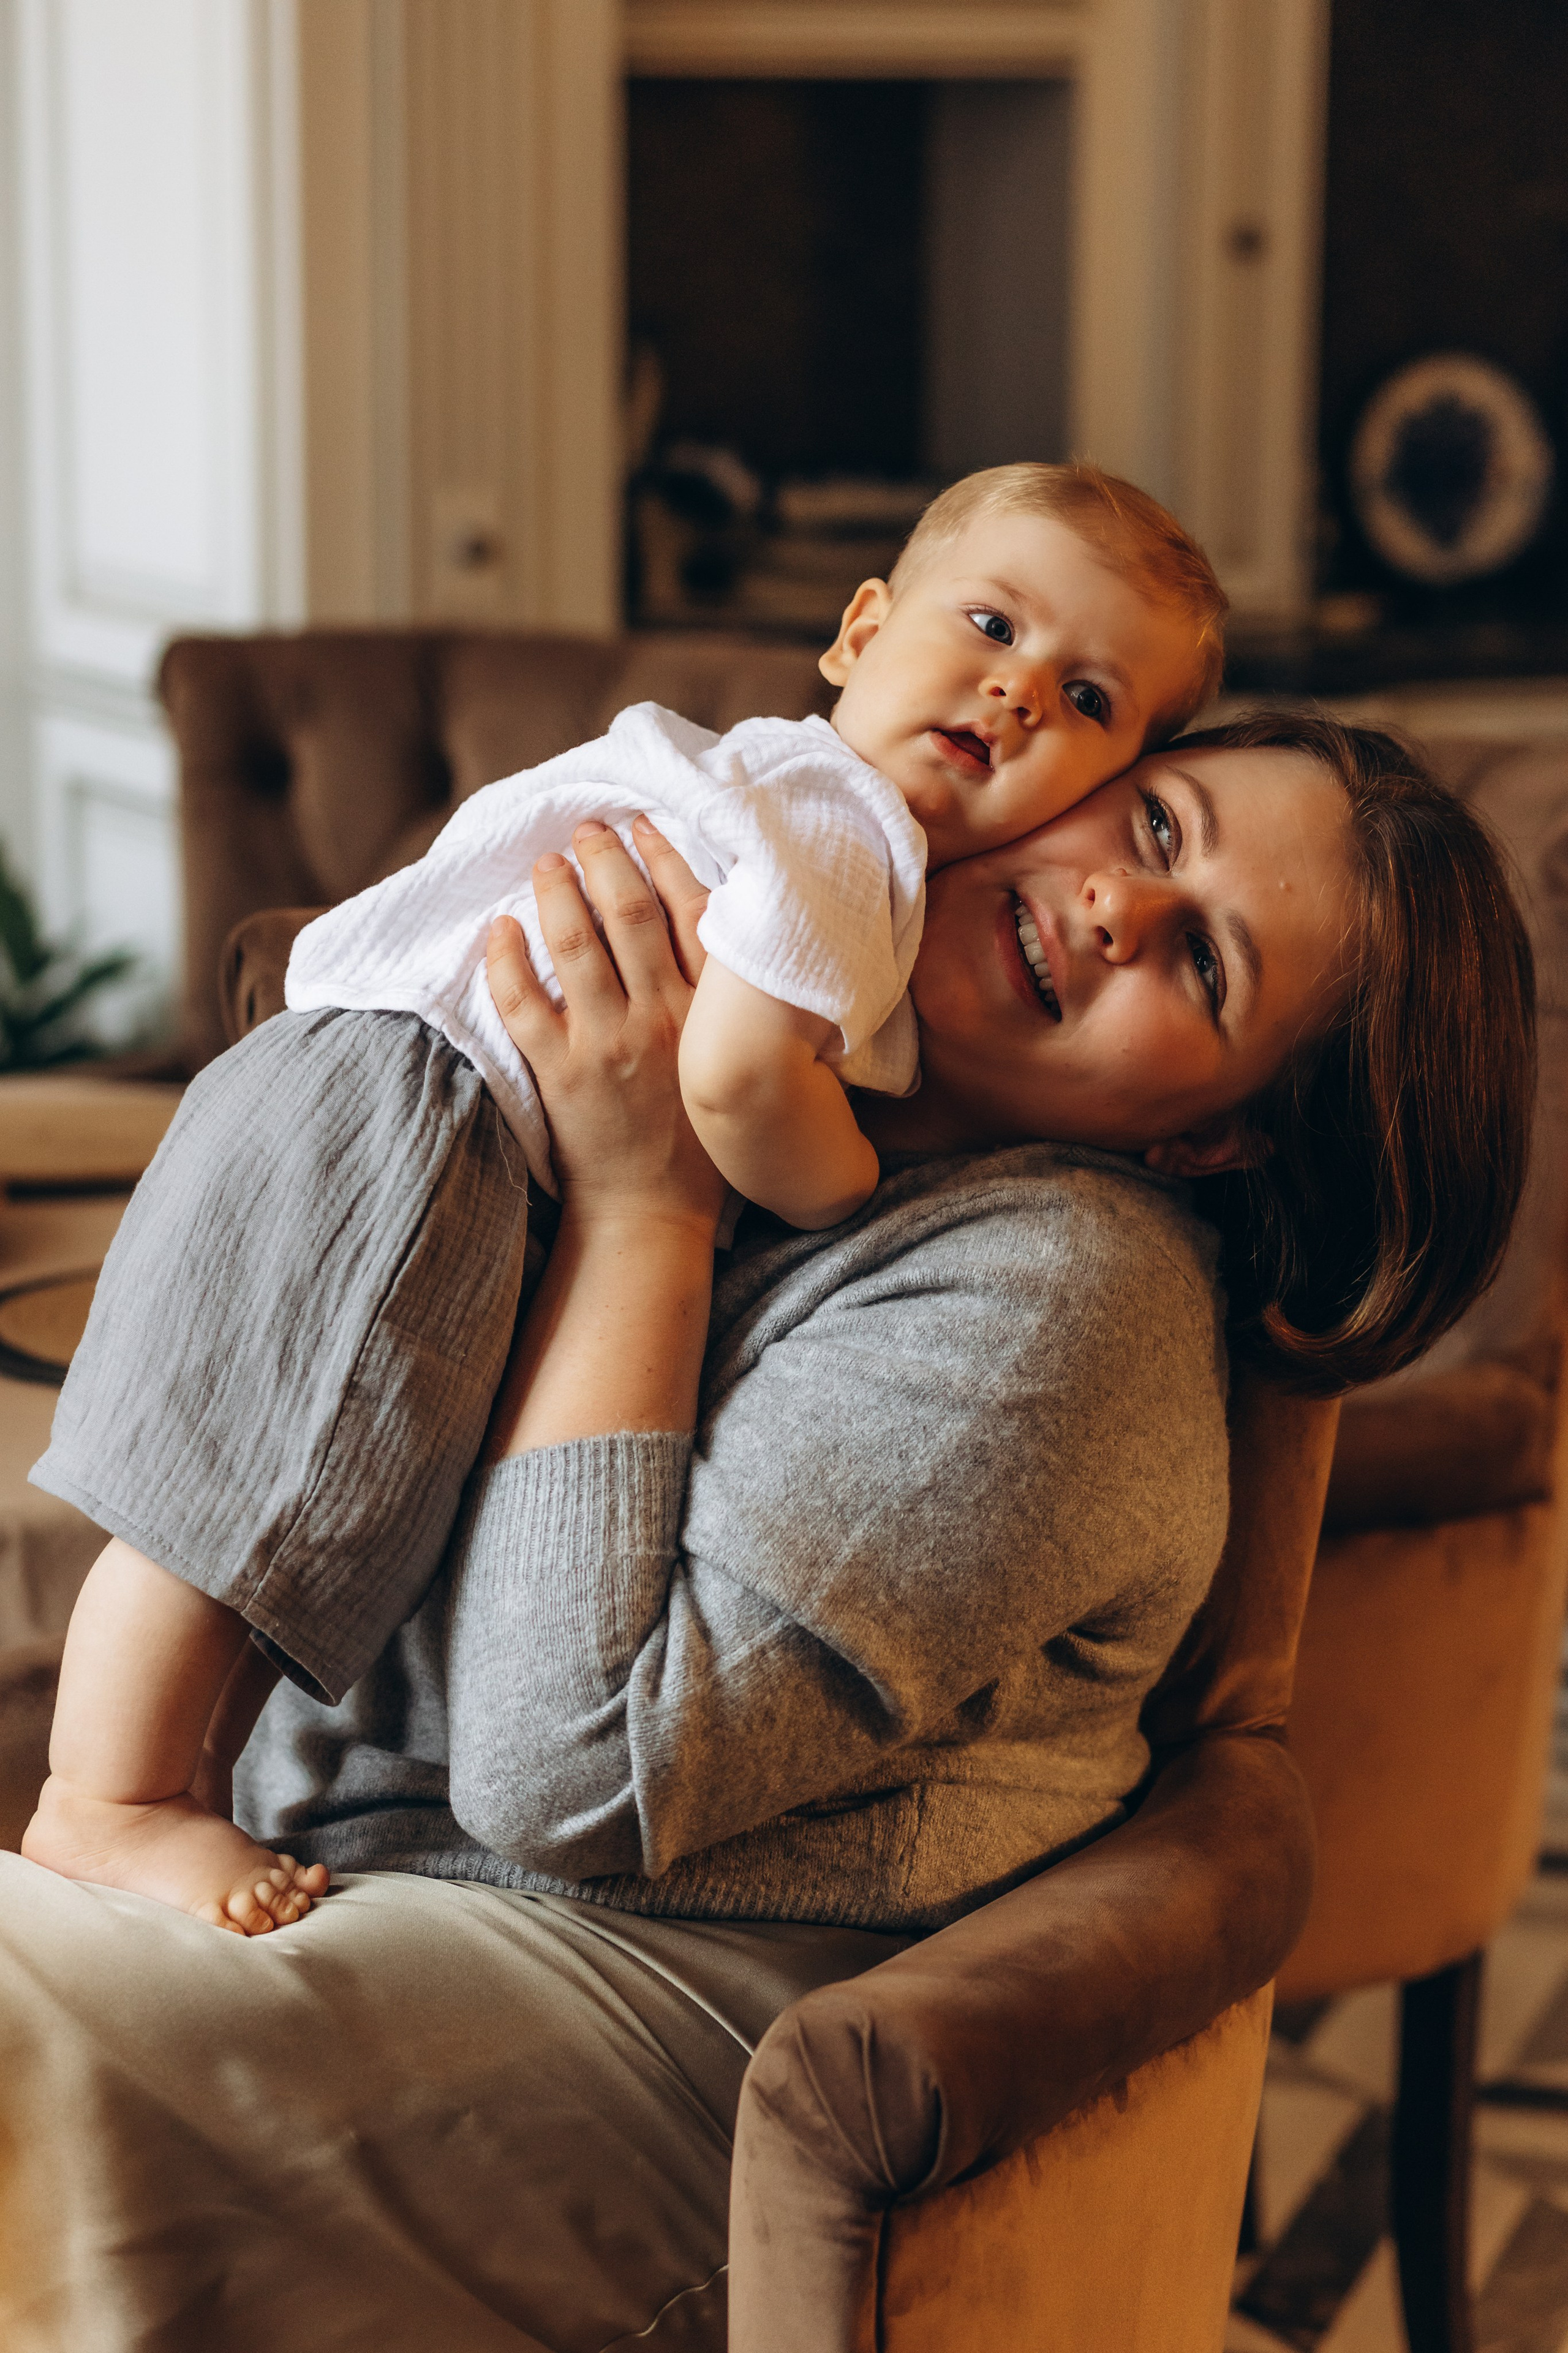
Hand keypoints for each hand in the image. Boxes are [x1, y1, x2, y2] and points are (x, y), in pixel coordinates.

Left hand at [485, 816, 724, 1231]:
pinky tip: (501, 928)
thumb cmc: (697, 1141)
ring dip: (556, 890)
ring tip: (545, 862)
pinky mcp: (562, 1072)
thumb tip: (705, 930)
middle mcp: (662, 1018)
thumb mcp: (726, 1060)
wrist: (653, 1212)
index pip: (691, 912)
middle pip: (629, 912)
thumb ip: (718, 1002)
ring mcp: (609, 1043)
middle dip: (604, 858)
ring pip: (574, 943)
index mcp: (708, 1013)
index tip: (643, 826)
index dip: (665, 859)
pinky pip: (523, 1001)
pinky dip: (506, 958)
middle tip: (586, 829)